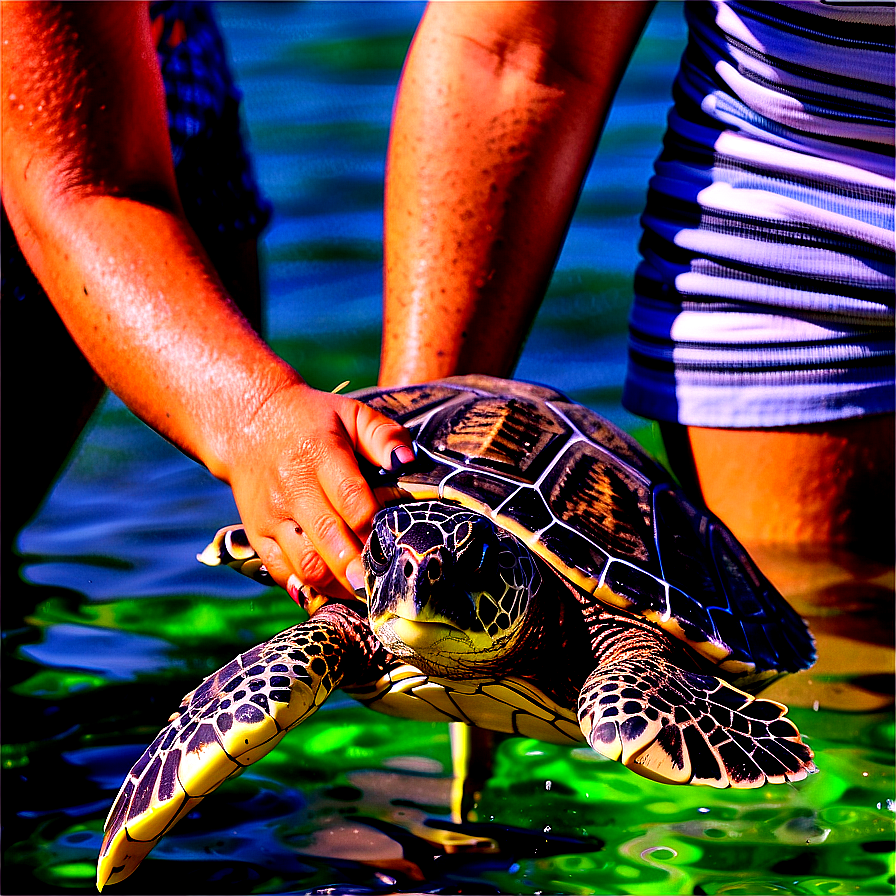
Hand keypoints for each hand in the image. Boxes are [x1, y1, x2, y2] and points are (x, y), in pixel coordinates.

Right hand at [224, 381, 414, 599]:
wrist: (247, 422)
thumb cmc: (312, 421)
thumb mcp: (351, 413)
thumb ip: (384, 435)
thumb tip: (407, 461)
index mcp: (319, 454)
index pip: (351, 498)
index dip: (375, 526)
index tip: (396, 545)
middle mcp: (292, 488)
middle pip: (328, 538)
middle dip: (358, 568)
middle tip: (383, 587)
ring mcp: (271, 515)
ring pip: (304, 563)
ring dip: (337, 584)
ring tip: (365, 592)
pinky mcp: (256, 534)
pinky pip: (282, 571)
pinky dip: (309, 588)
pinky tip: (334, 589)